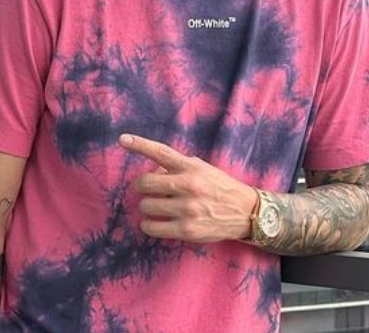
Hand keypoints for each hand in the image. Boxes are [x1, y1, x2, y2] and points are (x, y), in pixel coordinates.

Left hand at [119, 133, 257, 242]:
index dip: (140, 144)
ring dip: (147, 206)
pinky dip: (148, 224)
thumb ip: (179, 167)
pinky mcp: (186, 229)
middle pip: (145, 182)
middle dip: (142, 186)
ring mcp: (187, 209)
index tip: (123, 139)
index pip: (161, 152)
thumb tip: (154, 170)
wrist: (245, 212)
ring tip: (156, 207)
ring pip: (146, 205)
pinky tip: (153, 222)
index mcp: (191, 168)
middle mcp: (188, 186)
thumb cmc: (220, 188)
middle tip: (147, 190)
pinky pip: (152, 227)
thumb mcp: (203, 169)